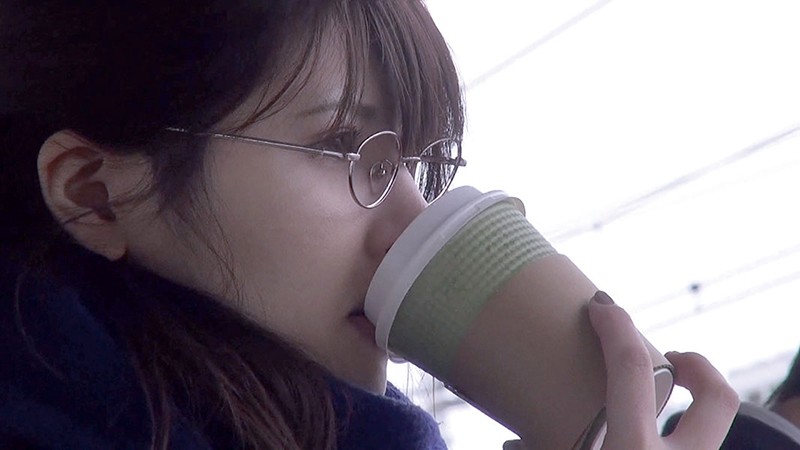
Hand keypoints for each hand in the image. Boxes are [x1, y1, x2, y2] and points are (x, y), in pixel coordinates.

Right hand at [504, 291, 737, 449]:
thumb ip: (540, 446)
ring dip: (694, 401)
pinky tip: (654, 437)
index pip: (630, 367)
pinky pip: (695, 447)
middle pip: (714, 397)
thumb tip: (515, 438)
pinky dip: (680, 435)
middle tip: (672, 356)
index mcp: (632, 449)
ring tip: (670, 394)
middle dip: (697, 365)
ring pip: (715, 427)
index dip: (616, 326)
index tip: (602, 306)